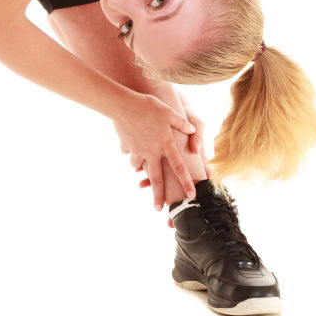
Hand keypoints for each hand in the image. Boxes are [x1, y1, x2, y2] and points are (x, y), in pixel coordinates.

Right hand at [124, 92, 210, 227]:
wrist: (123, 105)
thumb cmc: (148, 106)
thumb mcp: (168, 112)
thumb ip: (180, 123)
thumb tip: (191, 129)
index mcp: (165, 144)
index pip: (179, 167)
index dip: (186, 182)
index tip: (191, 195)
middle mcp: (152, 152)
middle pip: (157, 179)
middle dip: (158, 196)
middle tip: (160, 209)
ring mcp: (138, 150)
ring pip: (139, 167)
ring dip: (141, 171)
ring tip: (140, 175)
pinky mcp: (128, 146)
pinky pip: (130, 155)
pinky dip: (131, 155)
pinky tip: (130, 151)